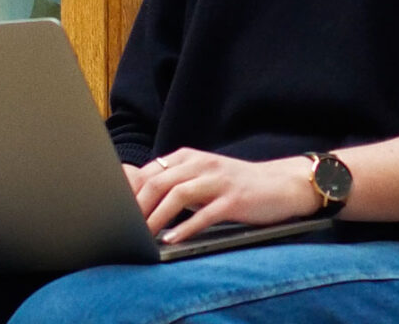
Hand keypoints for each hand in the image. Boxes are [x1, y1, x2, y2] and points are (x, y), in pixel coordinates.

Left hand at [135, 149, 320, 242]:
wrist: (281, 184)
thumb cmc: (237, 185)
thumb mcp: (203, 177)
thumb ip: (176, 183)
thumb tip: (141, 200)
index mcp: (189, 158)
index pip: (150, 172)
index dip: (130, 193)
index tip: (117, 212)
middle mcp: (200, 164)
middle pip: (158, 182)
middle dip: (138, 207)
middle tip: (125, 227)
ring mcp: (217, 181)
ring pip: (177, 195)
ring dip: (157, 217)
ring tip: (143, 235)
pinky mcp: (233, 199)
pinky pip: (204, 214)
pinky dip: (185, 228)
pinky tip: (172, 240)